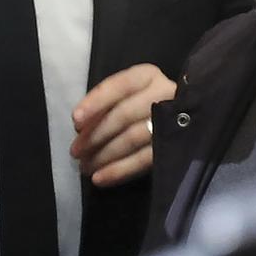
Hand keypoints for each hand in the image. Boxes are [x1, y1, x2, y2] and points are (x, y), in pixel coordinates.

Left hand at [70, 63, 175, 187]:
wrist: (179, 118)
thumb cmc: (138, 103)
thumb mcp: (123, 95)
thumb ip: (104, 106)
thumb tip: (81, 129)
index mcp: (147, 76)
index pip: (119, 86)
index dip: (96, 103)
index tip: (75, 121)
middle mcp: (163, 94)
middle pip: (124, 115)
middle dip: (95, 135)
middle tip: (75, 151)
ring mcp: (172, 120)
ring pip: (133, 138)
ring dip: (104, 155)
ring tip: (85, 167)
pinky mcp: (174, 146)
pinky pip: (144, 160)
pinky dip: (119, 170)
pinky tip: (100, 178)